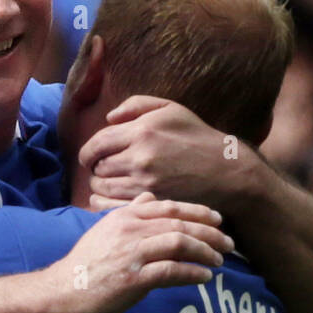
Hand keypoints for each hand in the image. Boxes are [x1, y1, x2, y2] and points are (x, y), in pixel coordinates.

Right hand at [49, 191, 233, 312]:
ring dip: (205, 252)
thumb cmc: (85, 264)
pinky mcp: (134, 278)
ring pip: (180, 243)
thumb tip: (148, 197)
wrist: (63, 291)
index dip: (198, 211)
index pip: (169, 207)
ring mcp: (133, 253)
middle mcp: (131, 230)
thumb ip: (128, 213)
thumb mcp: (104, 230)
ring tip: (219, 261)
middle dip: (210, 233)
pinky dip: (192, 273)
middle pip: (181, 223)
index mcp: (125, 217)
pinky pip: (172, 271)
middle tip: (228, 243)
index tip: (217, 220)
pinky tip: (205, 277)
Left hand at [80, 96, 244, 210]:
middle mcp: (140, 157)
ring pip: (103, 188)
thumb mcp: (171, 109)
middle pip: (98, 167)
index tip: (88, 158)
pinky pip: (113, 206)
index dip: (87, 153)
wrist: (225, 172)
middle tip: (101, 172)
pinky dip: (106, 204)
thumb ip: (136, 106)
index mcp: (142, 131)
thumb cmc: (197, 137)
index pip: (97, 143)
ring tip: (107, 185)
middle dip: (96, 170)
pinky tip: (110, 201)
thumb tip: (108, 118)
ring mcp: (145, 182)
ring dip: (100, 187)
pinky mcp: (150, 202)